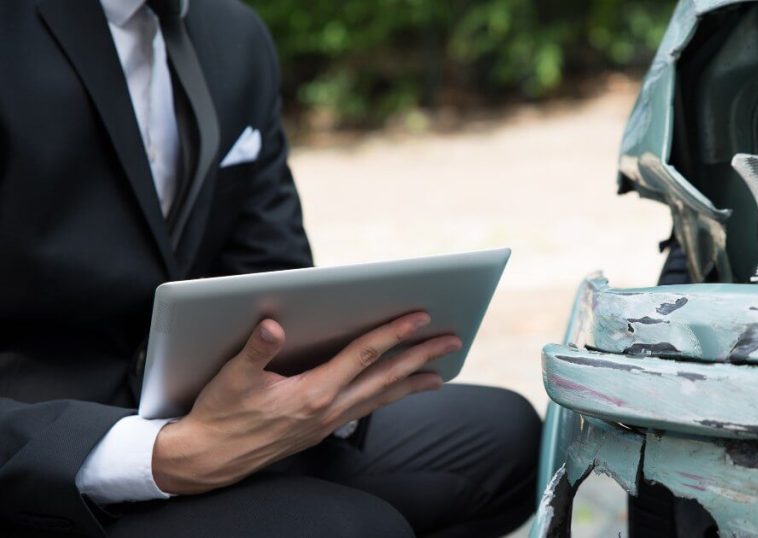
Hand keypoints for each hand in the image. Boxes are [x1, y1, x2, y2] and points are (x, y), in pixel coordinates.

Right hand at [151, 312, 459, 494]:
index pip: (363, 355)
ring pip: (381, 397)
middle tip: (452, 340)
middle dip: (421, 357)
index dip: (393, 333)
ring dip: (412, 381)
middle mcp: (328, 409)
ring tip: (439, 371)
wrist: (208, 461)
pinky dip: (388, 397)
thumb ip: (255, 350)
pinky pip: (366, 409)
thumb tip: (273, 325)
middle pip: (386, 377)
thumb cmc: (219, 415)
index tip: (420, 317)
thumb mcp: (231, 379)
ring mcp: (328, 422)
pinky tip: (396, 391)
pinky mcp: (322, 429)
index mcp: (312, 392)